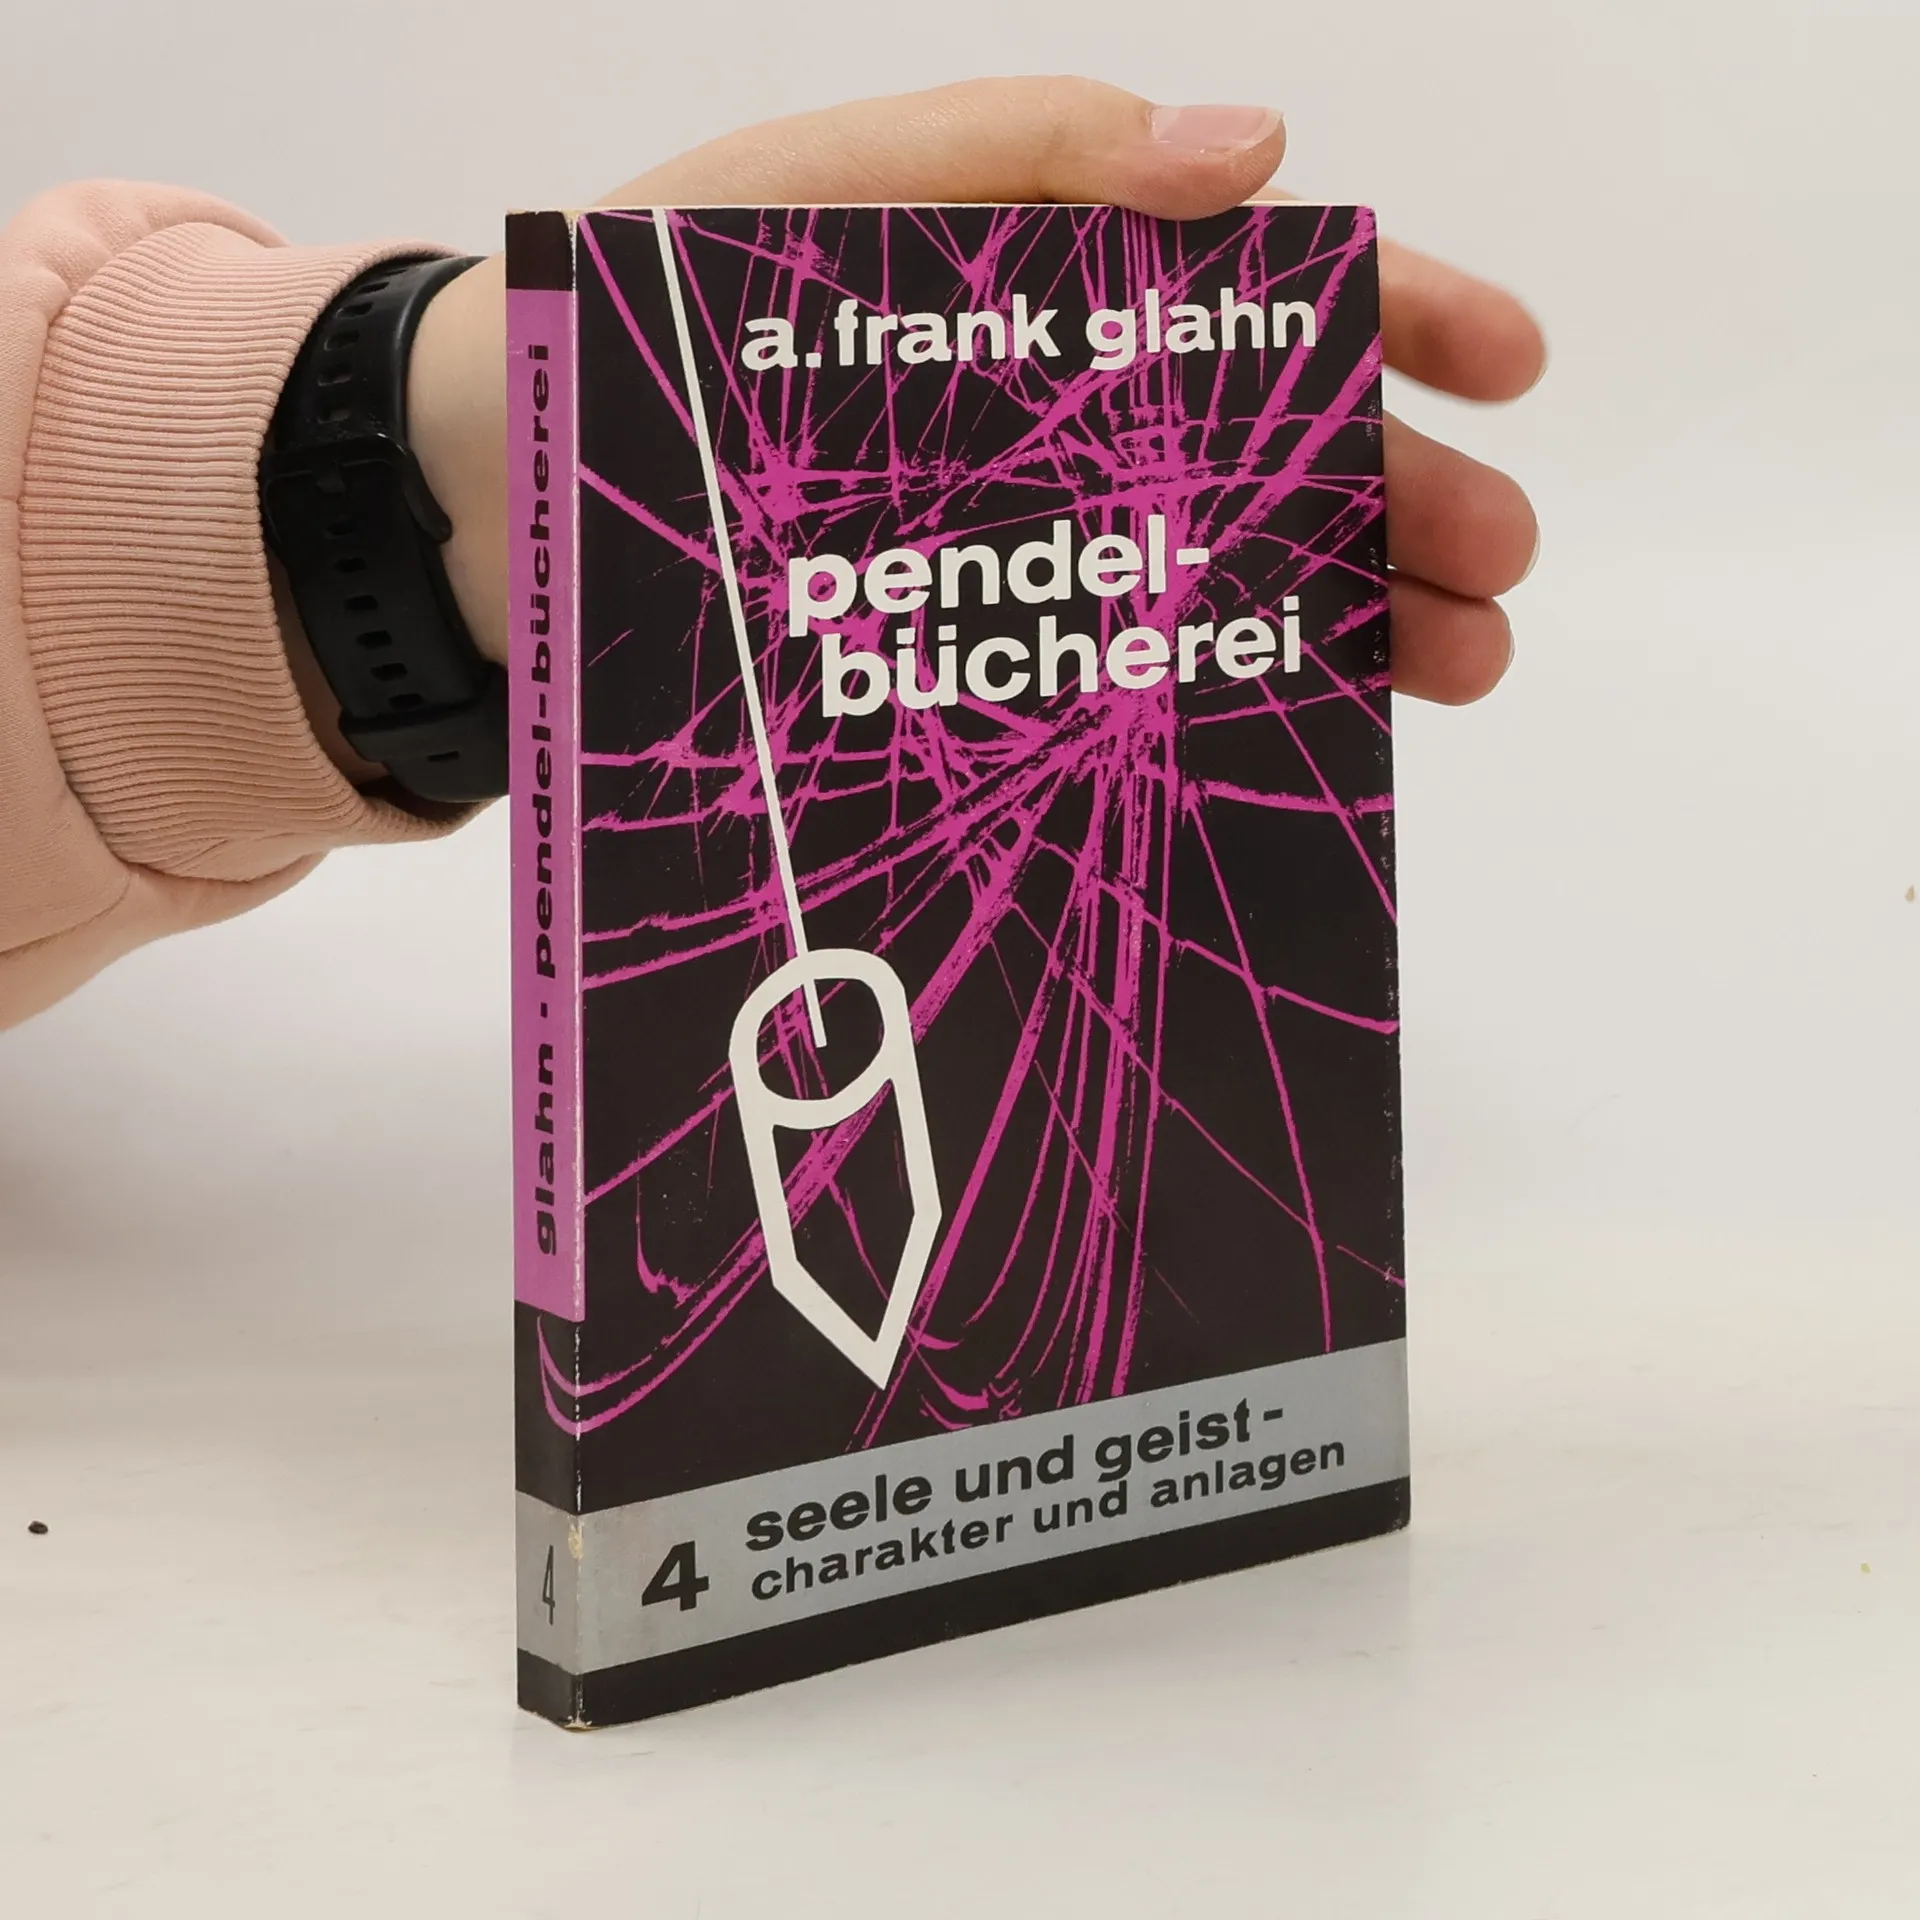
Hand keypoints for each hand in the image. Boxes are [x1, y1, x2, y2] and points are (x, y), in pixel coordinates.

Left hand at [407, 77, 1542, 711]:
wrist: (497, 483)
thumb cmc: (645, 315)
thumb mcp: (820, 188)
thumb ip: (1023, 150)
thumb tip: (1256, 149)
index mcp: (1044, 289)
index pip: (1256, 288)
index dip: (1394, 313)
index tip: (1507, 363)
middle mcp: (1053, 426)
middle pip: (1265, 453)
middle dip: (1399, 499)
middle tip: (1496, 569)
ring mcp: (1012, 554)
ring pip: (1214, 582)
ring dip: (1347, 619)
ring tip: (1455, 668)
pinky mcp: (956, 664)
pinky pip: (1112, 684)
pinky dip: (1213, 709)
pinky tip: (1294, 736)